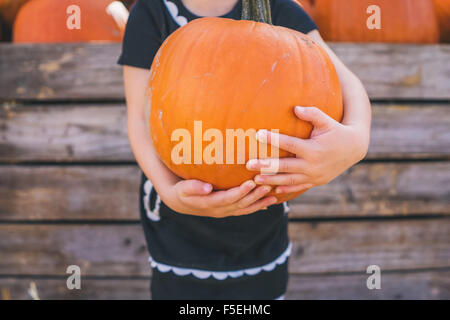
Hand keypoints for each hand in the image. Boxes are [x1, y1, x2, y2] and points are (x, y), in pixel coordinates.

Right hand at [163, 178, 277, 217]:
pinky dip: (258, 206)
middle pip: (241, 204)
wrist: (181, 202)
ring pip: (246, 208)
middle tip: (268, 185)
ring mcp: (226, 212)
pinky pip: (246, 209)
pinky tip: (270, 201)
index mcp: (210, 204)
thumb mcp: (183, 189)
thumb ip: (193, 187)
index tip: (251, 182)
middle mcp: (220, 210)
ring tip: (274, 195)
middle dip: (255, 195)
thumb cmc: (181, 191)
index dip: (240, 192)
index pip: (228, 198)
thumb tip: (207, 187)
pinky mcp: (229, 210)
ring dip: (260, 202)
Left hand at [246, 106, 368, 193]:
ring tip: (254, 180)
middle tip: (248, 164)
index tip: (258, 134)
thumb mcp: (327, 120)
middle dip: (266, 166)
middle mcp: (312, 165)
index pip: (289, 144)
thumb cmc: (336, 131)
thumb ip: (312, 113)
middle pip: (285, 166)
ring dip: (271, 181)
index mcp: (313, 149)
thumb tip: (296, 108)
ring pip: (289, 180)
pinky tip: (271, 190)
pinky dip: (285, 189)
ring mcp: (314, 176)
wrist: (354, 149)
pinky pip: (297, 187)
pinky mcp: (315, 182)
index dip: (273, 139)